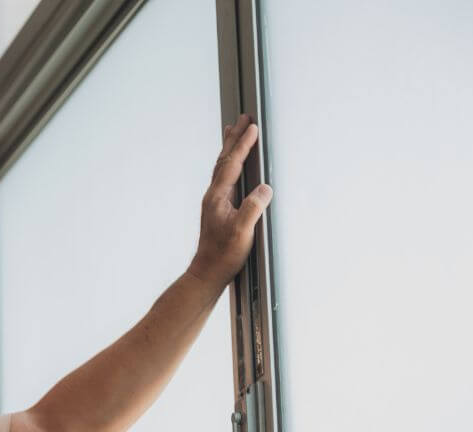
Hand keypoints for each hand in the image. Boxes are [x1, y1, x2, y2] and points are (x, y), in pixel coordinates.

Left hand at [189, 114, 272, 288]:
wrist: (207, 272)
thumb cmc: (224, 255)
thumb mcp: (242, 232)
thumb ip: (253, 208)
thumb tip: (265, 188)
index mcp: (217, 197)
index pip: (232, 164)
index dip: (243, 145)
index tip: (252, 127)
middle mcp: (212, 196)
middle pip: (223, 159)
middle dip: (234, 138)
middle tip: (242, 118)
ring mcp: (213, 202)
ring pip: (221, 167)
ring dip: (229, 147)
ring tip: (232, 131)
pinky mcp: (216, 209)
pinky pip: (223, 177)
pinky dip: (228, 163)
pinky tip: (231, 165)